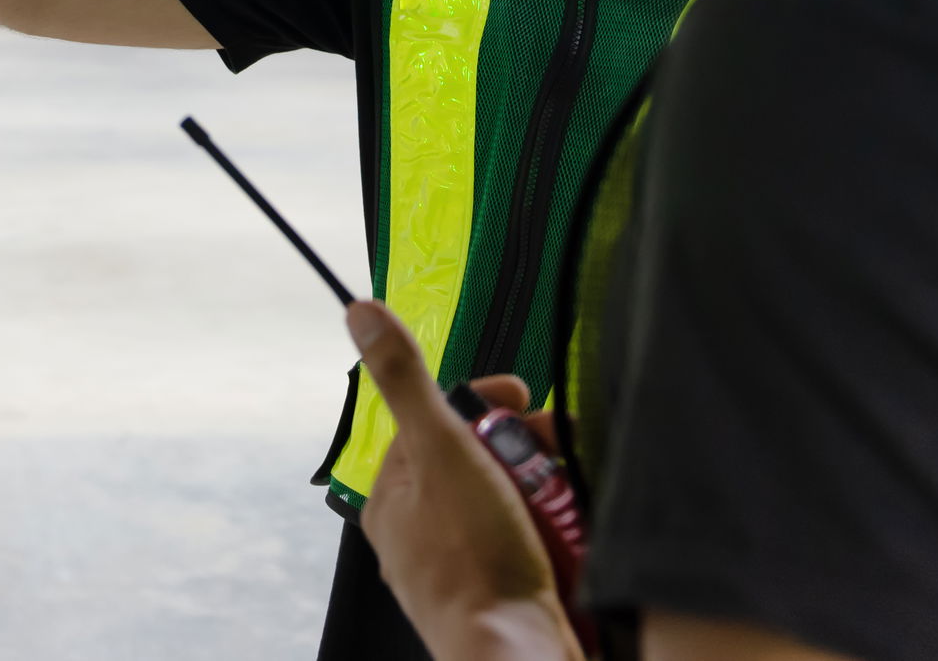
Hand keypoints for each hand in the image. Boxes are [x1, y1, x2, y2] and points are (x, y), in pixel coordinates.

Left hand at [347, 300, 581, 660]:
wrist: (518, 653)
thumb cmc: (471, 558)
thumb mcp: (439, 447)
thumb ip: (406, 379)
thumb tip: (361, 312)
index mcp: (394, 499)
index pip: (436, 423)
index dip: (483, 403)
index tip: (523, 396)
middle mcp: (424, 534)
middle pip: (482, 462)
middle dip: (525, 449)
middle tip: (557, 450)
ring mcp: (470, 567)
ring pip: (516, 500)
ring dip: (551, 489)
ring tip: (570, 495)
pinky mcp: (513, 593)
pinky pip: (540, 542)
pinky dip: (562, 529)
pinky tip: (576, 531)